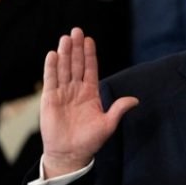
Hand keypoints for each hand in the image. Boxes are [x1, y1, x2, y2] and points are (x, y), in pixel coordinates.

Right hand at [40, 28, 138, 177]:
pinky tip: (53, 55)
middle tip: (76, 31)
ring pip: (63, 69)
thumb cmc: (90, 141)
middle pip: (76, 65)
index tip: (89, 39)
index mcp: (90, 94)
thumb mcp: (108, 124)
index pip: (90, 69)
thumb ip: (118, 110)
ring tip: (65, 38)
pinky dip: (51, 68)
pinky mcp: (50, 99)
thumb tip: (135, 100)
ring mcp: (62, 93)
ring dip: (64, 54)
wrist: (70, 153)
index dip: (89, 55)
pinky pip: (51, 80)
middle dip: (76, 48)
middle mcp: (76, 90)